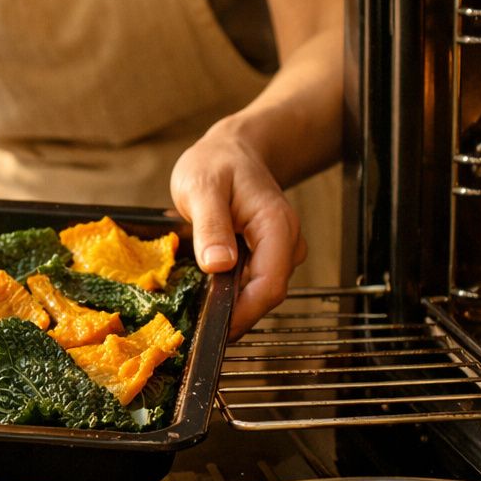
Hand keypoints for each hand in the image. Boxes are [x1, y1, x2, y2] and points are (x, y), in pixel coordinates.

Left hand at [170, 128, 307, 338]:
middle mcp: (286, 242)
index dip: (244, 313)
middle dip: (235, 314)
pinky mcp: (266, 255)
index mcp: (276, 225)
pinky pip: (252, 283)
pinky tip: (207, 291)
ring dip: (232, 305)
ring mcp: (278, 250)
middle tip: (194, 326)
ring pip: (260, 292)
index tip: (214, 330)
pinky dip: (231, 292)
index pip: (270, 284)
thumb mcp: (202, 187)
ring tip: (196, 308)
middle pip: (266, 294)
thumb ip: (211, 225)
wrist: (232, 150)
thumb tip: (218, 265)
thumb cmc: (216, 163)